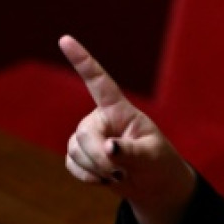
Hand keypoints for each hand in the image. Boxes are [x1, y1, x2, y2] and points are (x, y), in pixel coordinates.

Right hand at [60, 35, 196, 223]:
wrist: (152, 183)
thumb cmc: (158, 163)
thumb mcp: (152, 156)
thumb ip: (131, 151)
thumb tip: (108, 148)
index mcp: (120, 110)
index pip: (99, 81)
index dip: (82, 60)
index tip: (65, 39)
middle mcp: (100, 118)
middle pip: (84, 134)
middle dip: (97, 157)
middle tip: (119, 173)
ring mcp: (88, 135)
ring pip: (75, 150)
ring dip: (96, 169)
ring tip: (119, 174)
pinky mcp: (80, 153)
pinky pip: (71, 163)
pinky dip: (87, 176)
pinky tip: (104, 179)